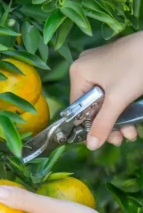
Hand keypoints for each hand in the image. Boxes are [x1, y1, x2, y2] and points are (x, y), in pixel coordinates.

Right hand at [69, 31, 142, 149]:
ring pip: (105, 100)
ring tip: (130, 133)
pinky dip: (121, 105)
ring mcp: (100, 65)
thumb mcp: (118, 100)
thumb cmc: (135, 68)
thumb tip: (90, 146)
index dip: (89, 126)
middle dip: (108, 124)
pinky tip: (132, 119)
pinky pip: (113, 90)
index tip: (101, 141)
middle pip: (92, 105)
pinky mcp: (115, 65)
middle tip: (120, 139)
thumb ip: (103, 124)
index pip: (78, 106)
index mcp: (78, 72)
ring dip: (118, 119)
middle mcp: (85, 67)